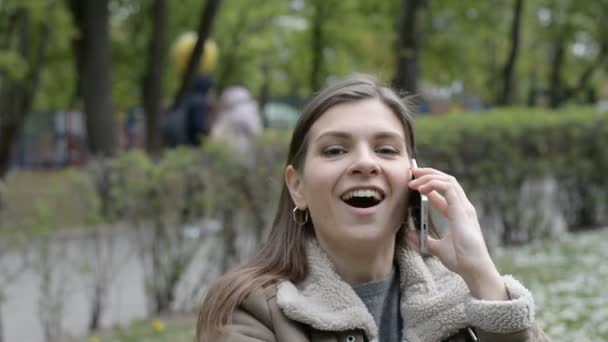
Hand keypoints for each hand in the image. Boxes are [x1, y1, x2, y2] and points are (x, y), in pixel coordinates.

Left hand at [407, 167, 507, 299]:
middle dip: (428, 173)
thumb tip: (408, 234)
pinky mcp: (462, 209)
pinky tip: (421, 188)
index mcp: (458, 213)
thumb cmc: (461, 260)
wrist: (473, 268)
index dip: (429, 184)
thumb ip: (424, 239)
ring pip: (448, 180)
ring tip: (413, 177)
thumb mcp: (437, 248)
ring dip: (429, 175)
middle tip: (411, 171)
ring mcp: (464, 207)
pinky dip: (433, 183)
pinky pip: (448, 187)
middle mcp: (462, 207)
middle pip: (446, 180)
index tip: (414, 182)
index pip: (444, 191)